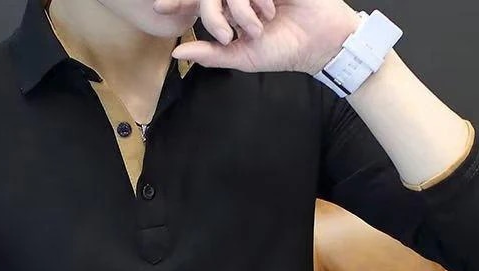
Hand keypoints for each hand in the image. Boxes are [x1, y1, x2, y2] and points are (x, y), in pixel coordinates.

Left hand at [156, 0, 361, 74]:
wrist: (318, 40)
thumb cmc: (283, 50)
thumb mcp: (241, 57)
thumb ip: (210, 54)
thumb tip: (177, 53)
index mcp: (229, 9)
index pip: (199, 2)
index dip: (179, 2)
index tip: (160, 8)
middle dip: (207, 9)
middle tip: (217, 28)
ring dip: (240, 10)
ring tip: (258, 26)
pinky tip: (270, 9)